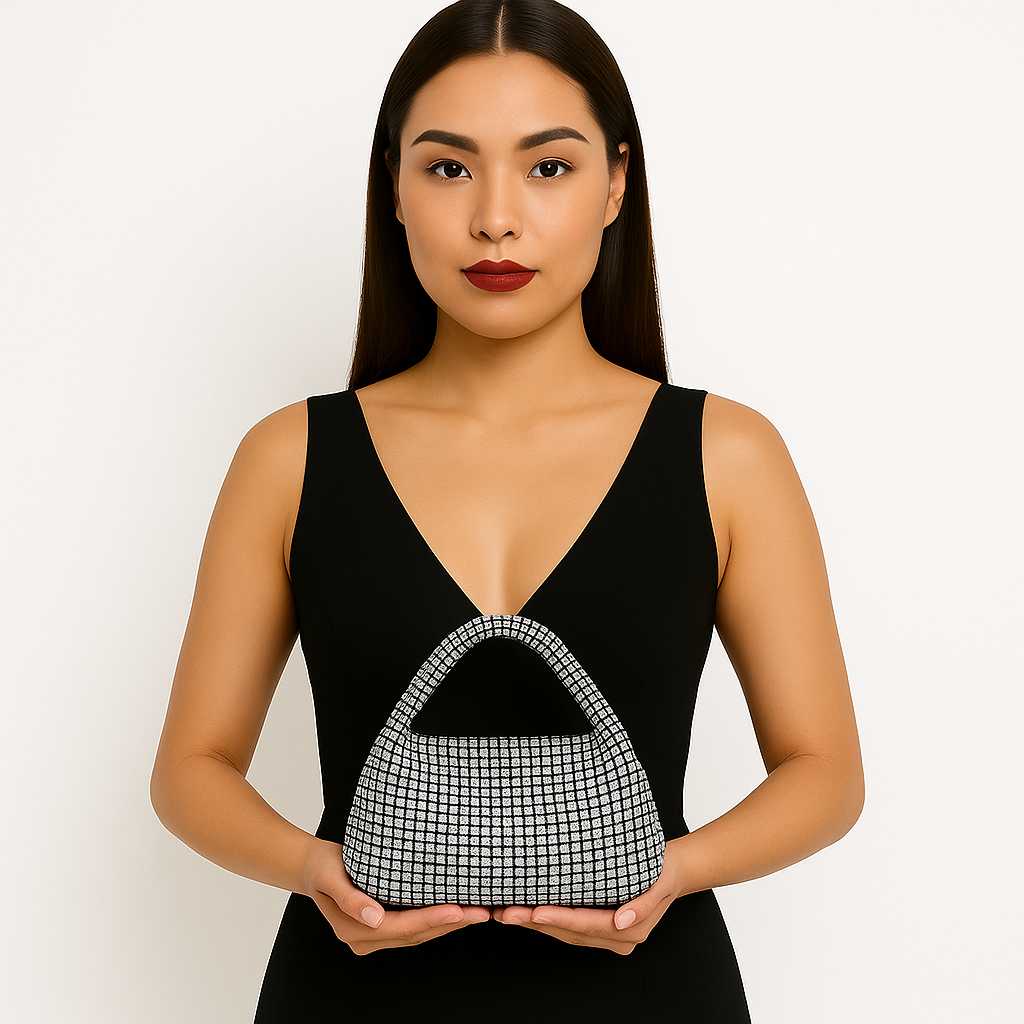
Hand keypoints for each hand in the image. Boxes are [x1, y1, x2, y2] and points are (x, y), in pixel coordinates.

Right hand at [300, 837, 492, 954]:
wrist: (312, 867)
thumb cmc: (322, 866)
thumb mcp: (331, 876)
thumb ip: (350, 899)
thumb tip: (373, 918)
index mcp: (355, 930)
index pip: (403, 928)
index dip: (432, 920)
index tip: (459, 910)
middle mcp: (366, 938)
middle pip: (416, 934)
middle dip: (450, 924)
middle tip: (481, 912)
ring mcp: (374, 935)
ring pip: (418, 934)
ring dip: (448, 924)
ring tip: (477, 912)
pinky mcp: (382, 926)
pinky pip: (414, 927)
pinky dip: (436, 920)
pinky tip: (456, 910)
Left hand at [491, 835, 688, 953]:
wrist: (674, 870)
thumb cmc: (664, 870)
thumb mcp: (660, 882)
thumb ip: (644, 905)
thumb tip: (622, 922)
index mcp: (631, 930)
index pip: (586, 925)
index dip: (559, 919)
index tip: (535, 911)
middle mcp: (619, 938)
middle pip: (570, 932)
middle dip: (537, 922)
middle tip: (507, 911)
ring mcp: (609, 936)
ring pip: (565, 933)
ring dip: (535, 923)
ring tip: (507, 911)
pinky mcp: (600, 927)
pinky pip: (568, 927)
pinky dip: (546, 919)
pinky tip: (526, 910)